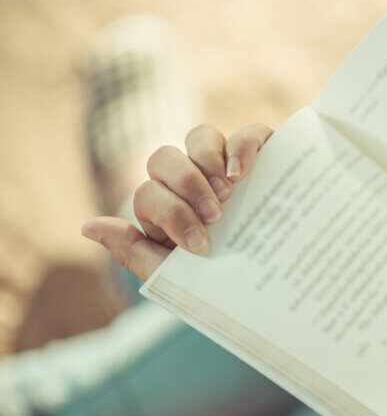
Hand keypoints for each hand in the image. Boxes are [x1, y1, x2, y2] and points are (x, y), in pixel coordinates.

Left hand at [81, 123, 273, 280]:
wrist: (269, 282)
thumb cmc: (218, 279)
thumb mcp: (174, 275)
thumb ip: (132, 251)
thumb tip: (89, 226)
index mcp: (165, 207)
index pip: (149, 194)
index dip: (170, 214)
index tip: (200, 244)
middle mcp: (189, 179)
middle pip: (163, 158)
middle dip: (186, 186)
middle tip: (214, 215)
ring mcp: (224, 164)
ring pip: (199, 135)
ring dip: (207, 163)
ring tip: (229, 194)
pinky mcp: (260, 155)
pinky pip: (247, 133)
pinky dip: (243, 147)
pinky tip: (244, 173)